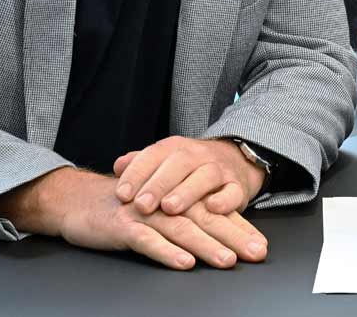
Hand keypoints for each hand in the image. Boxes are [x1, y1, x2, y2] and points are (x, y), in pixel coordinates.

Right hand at [0, 167, 267, 270]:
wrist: (78, 199)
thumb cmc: (125, 208)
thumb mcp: (158, 212)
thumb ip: (186, 221)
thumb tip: (223, 241)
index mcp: (177, 198)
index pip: (214, 212)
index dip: (240, 229)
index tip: (261, 247)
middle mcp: (165, 202)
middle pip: (204, 219)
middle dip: (233, 237)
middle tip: (255, 253)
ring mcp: (145, 212)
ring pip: (181, 229)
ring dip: (206, 245)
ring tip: (227, 260)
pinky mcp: (124, 225)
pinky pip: (148, 240)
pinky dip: (167, 252)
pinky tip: (184, 263)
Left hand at [113, 136, 265, 215]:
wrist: (234, 160)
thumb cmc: (189, 169)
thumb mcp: (165, 162)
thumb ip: (141, 164)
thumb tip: (117, 166)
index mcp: (175, 148)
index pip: (153, 155)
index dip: (136, 174)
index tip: (121, 194)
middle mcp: (197, 155)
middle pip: (177, 164)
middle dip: (158, 185)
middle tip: (142, 205)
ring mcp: (219, 170)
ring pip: (205, 176)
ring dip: (187, 192)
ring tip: (170, 208)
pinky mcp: (238, 187)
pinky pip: (233, 191)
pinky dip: (224, 200)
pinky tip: (212, 208)